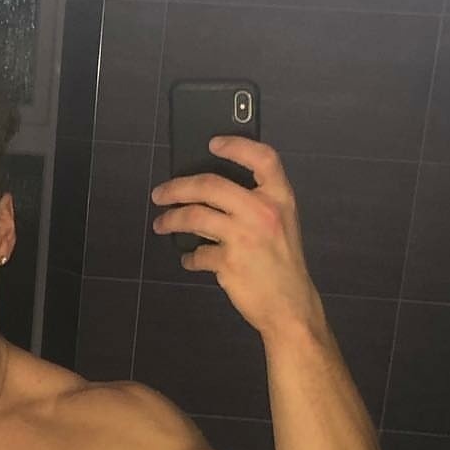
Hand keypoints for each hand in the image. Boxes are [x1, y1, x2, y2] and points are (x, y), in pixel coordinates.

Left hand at [150, 137, 325, 338]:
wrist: (290, 306)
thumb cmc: (284, 264)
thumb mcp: (282, 224)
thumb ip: (256, 204)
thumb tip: (211, 194)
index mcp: (280, 198)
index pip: (262, 158)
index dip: (236, 146)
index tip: (213, 143)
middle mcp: (262, 212)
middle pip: (211, 185)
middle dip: (178, 187)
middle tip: (160, 193)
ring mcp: (244, 237)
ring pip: (195, 217)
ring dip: (171, 220)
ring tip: (161, 224)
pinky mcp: (228, 262)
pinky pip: (198, 254)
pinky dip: (189, 257)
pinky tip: (189, 259)